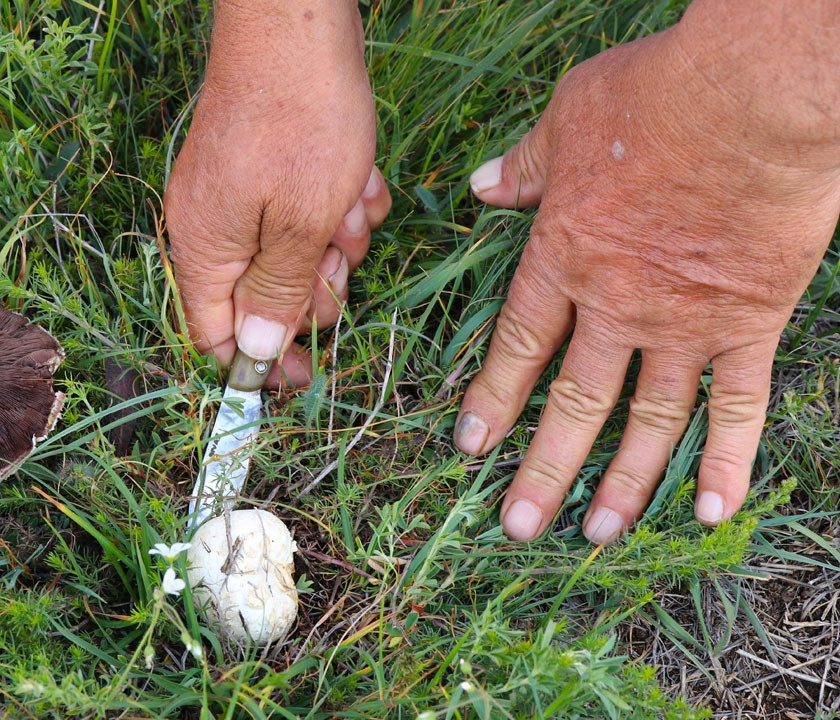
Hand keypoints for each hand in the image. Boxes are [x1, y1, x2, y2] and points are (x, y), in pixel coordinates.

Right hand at [164, 0, 390, 386]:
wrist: (296, 22)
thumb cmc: (301, 122)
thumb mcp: (303, 223)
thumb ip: (278, 292)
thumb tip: (255, 352)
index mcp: (204, 249)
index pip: (215, 336)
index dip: (259, 362)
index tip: (306, 372)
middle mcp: (208, 225)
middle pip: (260, 297)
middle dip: (313, 288)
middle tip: (343, 261)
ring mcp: (232, 192)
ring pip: (290, 251)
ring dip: (334, 240)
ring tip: (352, 203)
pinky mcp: (260, 164)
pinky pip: (300, 208)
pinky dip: (335, 202)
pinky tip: (355, 176)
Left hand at [456, 8, 839, 542]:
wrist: (753, 98)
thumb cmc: (656, 97)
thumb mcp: (567, 117)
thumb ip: (527, 165)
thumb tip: (483, 186)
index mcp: (563, 259)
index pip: (517, 347)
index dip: (493, 400)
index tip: (471, 445)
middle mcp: (617, 306)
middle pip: (574, 401)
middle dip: (543, 468)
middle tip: (518, 525)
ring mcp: (686, 323)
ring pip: (649, 420)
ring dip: (623, 482)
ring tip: (598, 533)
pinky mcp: (750, 322)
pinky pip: (739, 404)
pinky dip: (728, 458)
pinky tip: (713, 508)